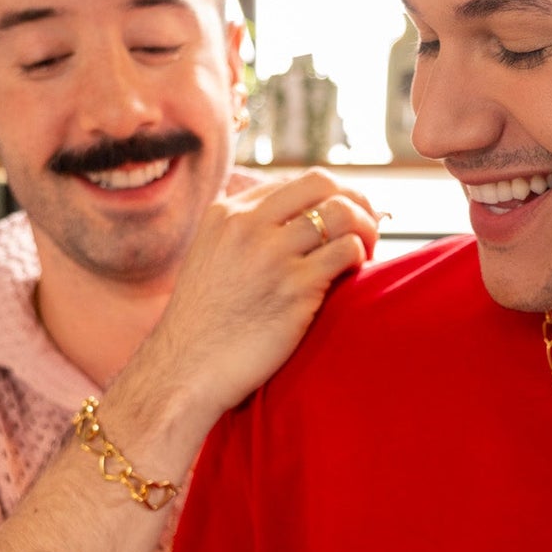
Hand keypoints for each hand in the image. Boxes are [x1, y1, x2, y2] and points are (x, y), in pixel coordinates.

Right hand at [151, 168, 381, 419]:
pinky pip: (346, 250)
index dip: (326, 198)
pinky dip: (360, 256)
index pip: (294, 183)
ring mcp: (273, 254)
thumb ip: (241, 233)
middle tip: (364, 227)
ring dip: (365, 228)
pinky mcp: (295, 287)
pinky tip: (355, 274)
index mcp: (226, 214)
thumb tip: (286, 219)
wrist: (186, 368)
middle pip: (323, 184)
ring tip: (365, 251)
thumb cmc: (204, 324)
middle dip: (354, 200)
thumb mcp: (209, 257)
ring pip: (341, 213)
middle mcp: (248, 225)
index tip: (337, 222)